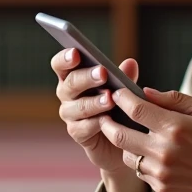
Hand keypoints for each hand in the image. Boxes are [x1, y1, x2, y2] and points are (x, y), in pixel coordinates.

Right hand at [51, 48, 139, 178]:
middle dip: (86, 77)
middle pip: (70, 83)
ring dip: (94, 102)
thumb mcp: (123, 89)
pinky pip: (83, 127)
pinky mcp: (77, 132)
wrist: (122, 140)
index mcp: (73, 76)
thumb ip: (124, 77)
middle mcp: (67, 94)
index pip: (61, 65)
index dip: (66, 58)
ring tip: (109, 99)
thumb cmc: (118, 106)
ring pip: (78, 106)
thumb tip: (131, 63)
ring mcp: (70, 114)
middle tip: (102, 73)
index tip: (76, 52)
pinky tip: (106, 121)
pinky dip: (95, 123)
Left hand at [99, 87, 191, 191]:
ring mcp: (161, 172)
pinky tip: (150, 151)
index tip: (118, 92)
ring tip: (131, 134)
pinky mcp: (162, 187)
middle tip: (106, 114)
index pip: (135, 109)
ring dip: (125, 143)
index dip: (122, 98)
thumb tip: (145, 92)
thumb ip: (174, 100)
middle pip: (119, 135)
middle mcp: (164, 151)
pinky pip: (140, 170)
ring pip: (126, 155)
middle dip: (108, 122)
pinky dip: (140, 159)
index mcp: (175, 127)